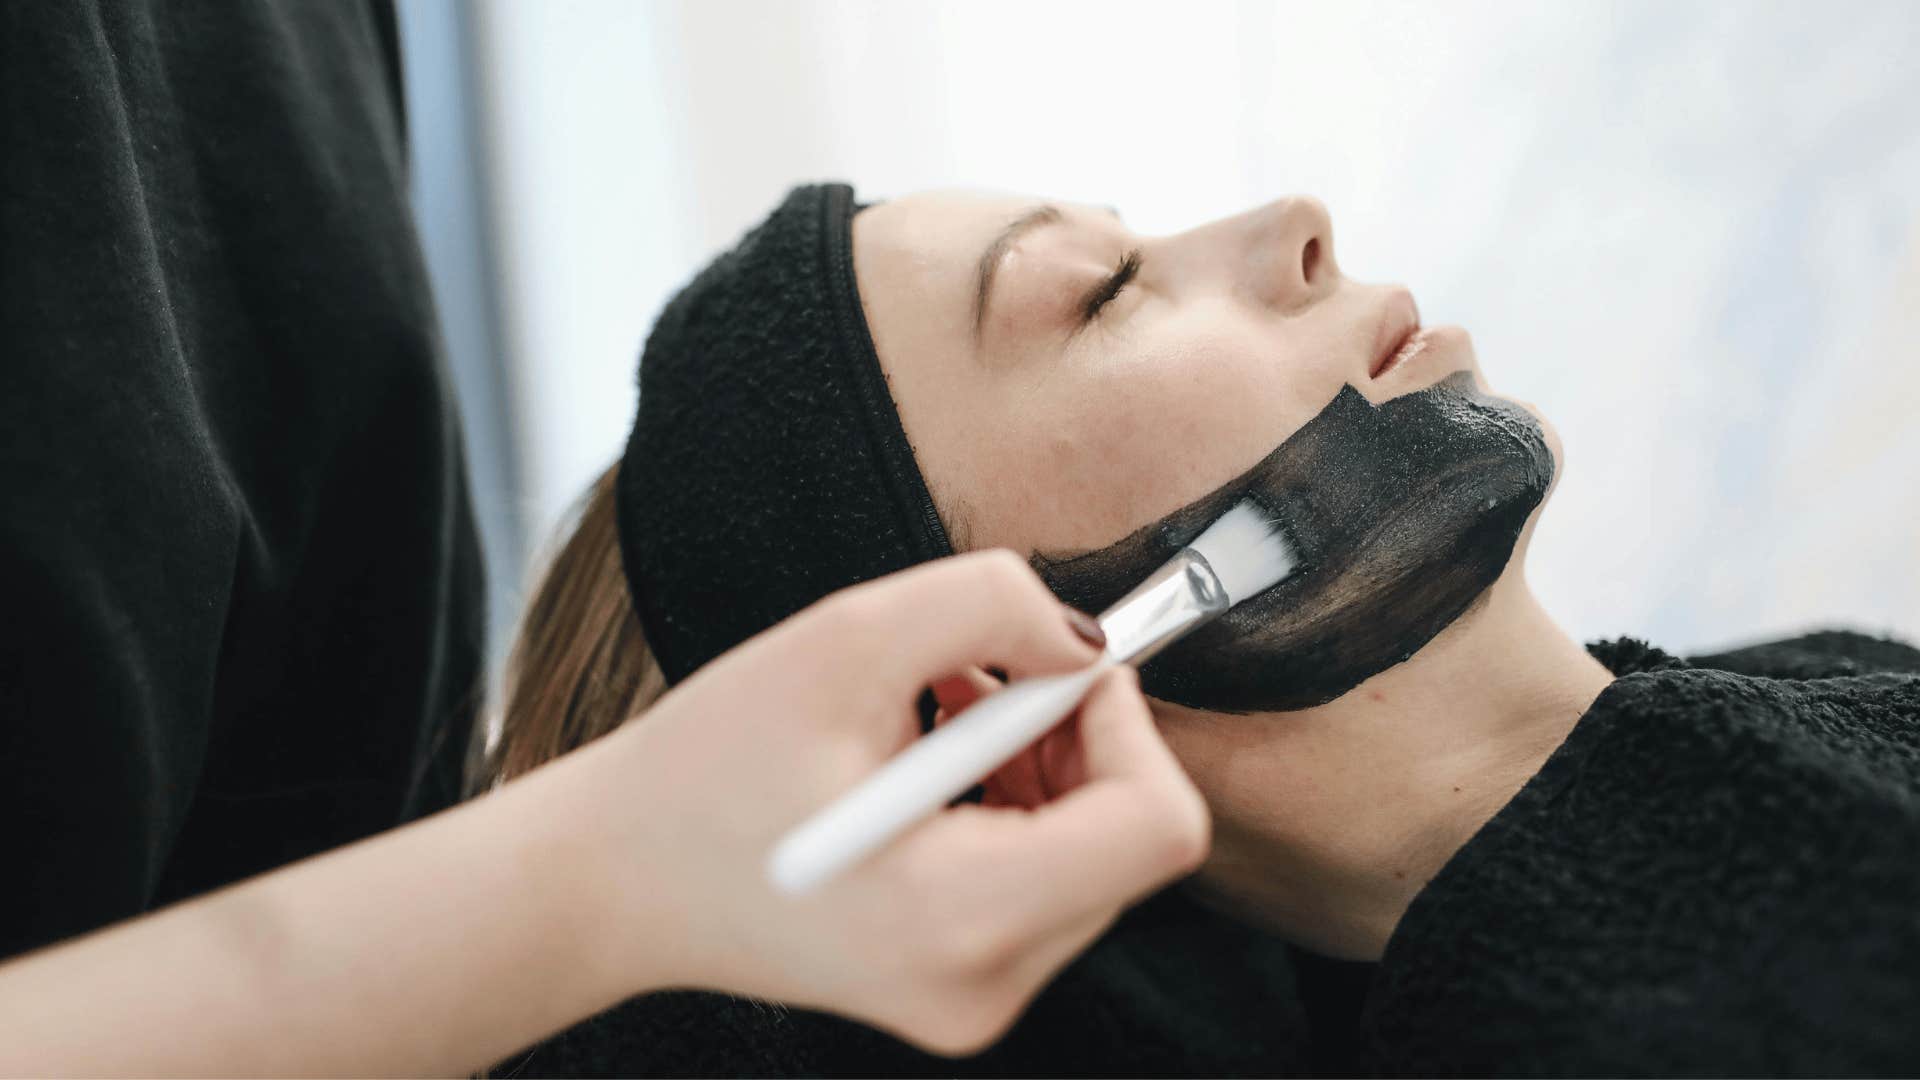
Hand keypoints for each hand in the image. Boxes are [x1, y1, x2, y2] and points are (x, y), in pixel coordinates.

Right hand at [572, 551, 1208, 1054]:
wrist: (613, 882)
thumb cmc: (704, 769)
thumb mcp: (841, 643)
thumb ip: (987, 605)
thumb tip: (1086, 636)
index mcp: (959, 914)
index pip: (1157, 827)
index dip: (1127, 721)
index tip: (1058, 666)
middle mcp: (985, 983)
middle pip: (1131, 837)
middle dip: (1073, 735)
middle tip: (974, 680)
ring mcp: (976, 999)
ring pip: (1095, 853)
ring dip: (1039, 761)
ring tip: (934, 716)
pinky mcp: (963, 989)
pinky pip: (1047, 879)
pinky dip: (1010, 802)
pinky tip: (929, 762)